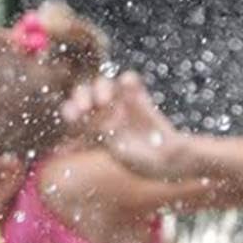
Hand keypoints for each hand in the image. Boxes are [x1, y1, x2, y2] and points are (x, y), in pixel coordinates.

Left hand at [63, 71, 197, 181]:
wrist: (171, 161)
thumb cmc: (143, 163)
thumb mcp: (117, 150)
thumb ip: (100, 132)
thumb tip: (83, 117)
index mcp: (95, 127)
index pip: (75, 112)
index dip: (71, 109)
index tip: (74, 115)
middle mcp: (106, 113)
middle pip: (85, 92)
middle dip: (82, 95)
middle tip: (87, 105)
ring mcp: (123, 104)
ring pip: (104, 83)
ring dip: (101, 87)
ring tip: (106, 99)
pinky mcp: (140, 99)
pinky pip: (130, 80)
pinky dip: (128, 79)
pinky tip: (129, 85)